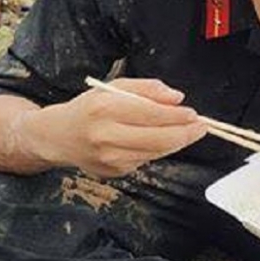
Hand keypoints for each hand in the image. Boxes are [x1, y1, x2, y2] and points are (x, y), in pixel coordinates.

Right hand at [29, 78, 207, 177]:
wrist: (57, 137)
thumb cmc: (88, 109)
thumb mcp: (112, 88)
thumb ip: (145, 89)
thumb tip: (177, 98)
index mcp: (104, 109)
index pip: (151, 114)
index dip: (177, 116)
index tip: (193, 114)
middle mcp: (106, 136)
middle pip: (159, 139)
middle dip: (186, 133)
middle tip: (202, 127)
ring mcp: (110, 159)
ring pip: (156, 152)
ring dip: (175, 142)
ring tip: (186, 132)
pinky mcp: (114, 172)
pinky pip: (145, 160)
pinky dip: (156, 150)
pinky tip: (155, 140)